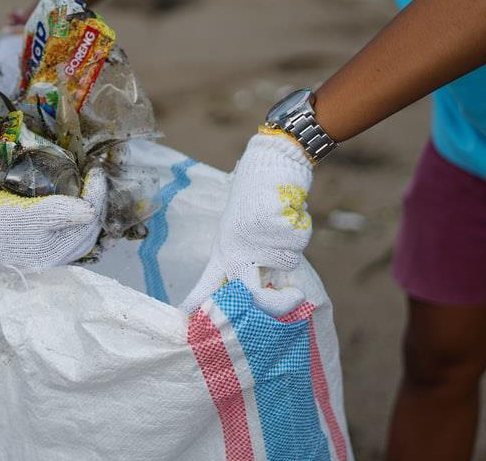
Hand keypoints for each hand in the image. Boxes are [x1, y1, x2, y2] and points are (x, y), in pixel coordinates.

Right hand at [0, 168, 107, 269]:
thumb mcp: (27, 214)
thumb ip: (62, 213)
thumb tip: (93, 210)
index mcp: (53, 254)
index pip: (89, 222)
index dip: (97, 195)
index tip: (96, 170)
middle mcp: (49, 258)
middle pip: (86, 232)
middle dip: (95, 204)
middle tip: (95, 178)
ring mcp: (37, 252)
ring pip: (73, 234)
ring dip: (84, 213)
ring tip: (86, 190)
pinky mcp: (25, 244)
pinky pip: (58, 233)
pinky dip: (68, 218)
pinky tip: (67, 205)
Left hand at [179, 131, 313, 315]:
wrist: (268, 164)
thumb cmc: (256, 202)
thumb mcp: (243, 234)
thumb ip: (249, 261)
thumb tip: (262, 293)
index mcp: (223, 251)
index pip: (207, 285)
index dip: (199, 304)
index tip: (186, 322)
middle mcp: (235, 249)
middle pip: (251, 293)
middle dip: (275, 303)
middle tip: (293, 298)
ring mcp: (254, 240)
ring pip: (286, 263)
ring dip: (291, 246)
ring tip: (279, 222)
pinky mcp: (274, 228)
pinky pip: (297, 244)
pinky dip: (298, 229)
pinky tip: (287, 212)